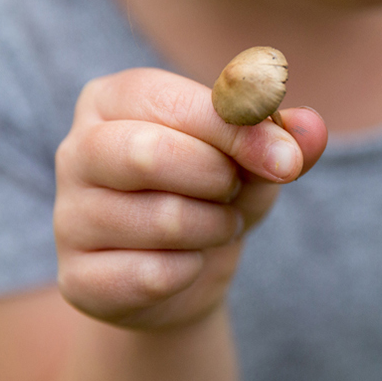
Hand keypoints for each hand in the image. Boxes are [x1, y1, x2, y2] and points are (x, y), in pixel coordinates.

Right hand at [54, 68, 326, 332]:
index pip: (174, 102)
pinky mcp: (77, 279)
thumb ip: (282, 139)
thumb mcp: (251, 161)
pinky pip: (153, 276)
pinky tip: (187, 265)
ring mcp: (69, 217)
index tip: (287, 160)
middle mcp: (77, 151)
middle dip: (216, 179)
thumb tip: (312, 130)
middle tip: (231, 194)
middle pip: (149, 153)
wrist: (180, 280)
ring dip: (211, 229)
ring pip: (161, 219)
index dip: (238, 131)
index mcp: (111, 100)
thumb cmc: (209, 198)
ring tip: (214, 227)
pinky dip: (189, 272)